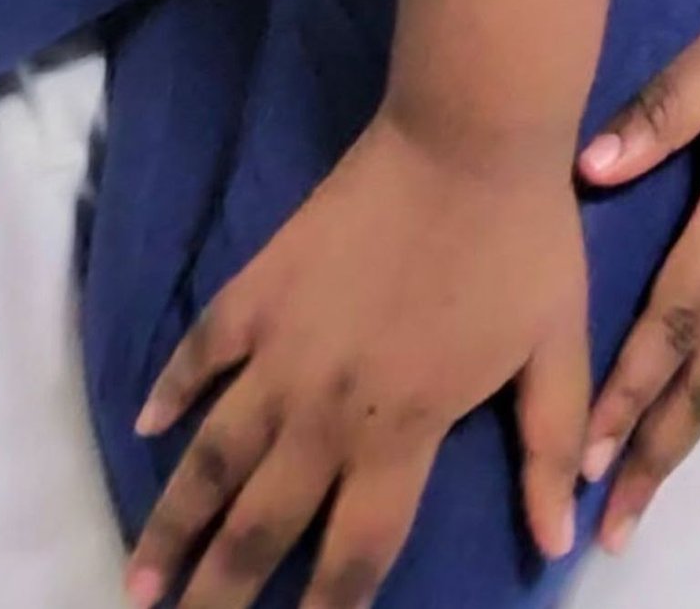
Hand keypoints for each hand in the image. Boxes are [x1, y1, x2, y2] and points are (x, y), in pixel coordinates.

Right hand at [127, 112, 590, 608]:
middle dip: (221, 596)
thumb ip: (550, 446)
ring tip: (137, 584)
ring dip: (172, 526)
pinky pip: (200, 352)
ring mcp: (281, 349)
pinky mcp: (258, 288)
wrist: (468, 137)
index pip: (355, 554)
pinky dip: (169, 391)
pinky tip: (145, 425)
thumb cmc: (524, 242)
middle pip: (262, 528)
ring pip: (210, 460)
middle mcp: (327, 410)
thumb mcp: (557, 350)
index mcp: (403, 432)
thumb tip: (562, 538)